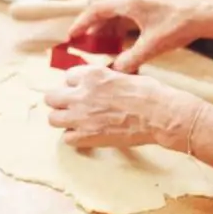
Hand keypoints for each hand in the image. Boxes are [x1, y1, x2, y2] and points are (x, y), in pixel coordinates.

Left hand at [45, 63, 204, 149]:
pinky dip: (75, 138)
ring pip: (53, 118)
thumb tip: (101, 86)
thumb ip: (105, 80)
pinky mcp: (87, 136)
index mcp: (92, 74)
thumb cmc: (150, 94)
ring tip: (77, 123)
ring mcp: (81, 116)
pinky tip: (86, 136)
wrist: (160, 115)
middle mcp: (81, 93)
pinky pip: (66, 138)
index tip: (83, 91)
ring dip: (63, 120)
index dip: (75, 85)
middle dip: (61, 102)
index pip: (67, 76)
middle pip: (51, 97)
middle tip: (74, 108)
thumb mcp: (124, 76)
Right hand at [68, 0, 212, 72]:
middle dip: (93, 27)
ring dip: (108, 28)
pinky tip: (122, 42)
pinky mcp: (151, 4)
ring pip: (117, 12)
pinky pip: (128, 14)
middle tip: (84, 43)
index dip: (82, 23)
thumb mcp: (153, 46)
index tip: (72, 35)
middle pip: (104, 10)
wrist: (205, 16)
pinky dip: (121, 27)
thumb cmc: (179, 26)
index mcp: (129, 2)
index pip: (96, 9)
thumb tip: (115, 71)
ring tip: (101, 46)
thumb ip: (131, 59)